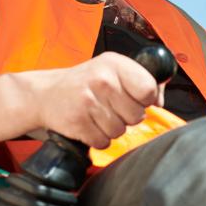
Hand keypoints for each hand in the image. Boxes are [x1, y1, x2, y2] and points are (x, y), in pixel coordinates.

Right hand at [30, 52, 160, 148]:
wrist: (45, 94)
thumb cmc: (85, 83)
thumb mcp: (111, 70)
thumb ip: (141, 81)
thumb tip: (160, 100)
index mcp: (115, 64)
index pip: (148, 90)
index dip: (145, 100)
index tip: (134, 98)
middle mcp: (102, 80)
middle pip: (137, 115)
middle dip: (127, 117)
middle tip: (110, 108)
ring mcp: (88, 101)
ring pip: (120, 131)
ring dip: (111, 128)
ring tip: (97, 115)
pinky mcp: (77, 122)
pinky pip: (103, 141)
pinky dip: (97, 138)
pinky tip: (88, 124)